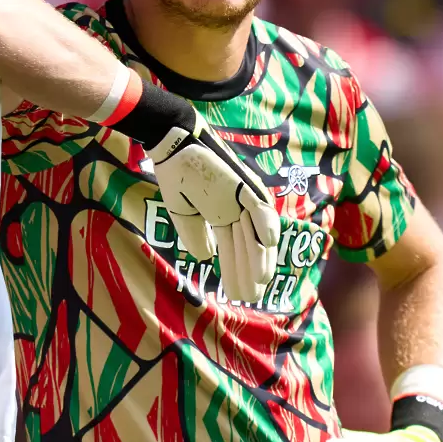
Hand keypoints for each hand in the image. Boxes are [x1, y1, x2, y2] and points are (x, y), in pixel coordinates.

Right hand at [146, 110, 280, 302]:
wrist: (172, 145)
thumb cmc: (176, 174)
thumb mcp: (183, 214)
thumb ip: (195, 236)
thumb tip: (208, 258)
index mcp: (222, 216)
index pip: (233, 250)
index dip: (235, 272)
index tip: (237, 294)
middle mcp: (236, 210)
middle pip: (247, 247)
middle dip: (249, 272)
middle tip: (251, 296)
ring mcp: (242, 198)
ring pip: (256, 234)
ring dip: (259, 257)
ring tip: (259, 281)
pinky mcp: (244, 184)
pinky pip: (260, 206)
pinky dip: (265, 224)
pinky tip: (269, 243)